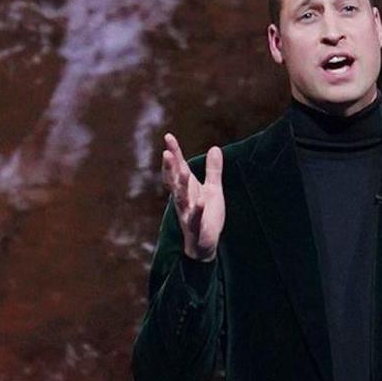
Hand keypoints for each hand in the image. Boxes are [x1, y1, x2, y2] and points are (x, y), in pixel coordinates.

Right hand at [158, 126, 225, 260]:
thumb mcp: (213, 189)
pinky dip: (197, 211)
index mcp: (186, 189)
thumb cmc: (207, 215)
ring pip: (182, 199)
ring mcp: (188, 214)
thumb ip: (213, 170)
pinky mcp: (196, 228)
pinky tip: (201, 202)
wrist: (205, 244)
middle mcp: (183, 200)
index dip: (173, 154)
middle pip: (175, 182)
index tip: (168, 137)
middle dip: (171, 168)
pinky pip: (195, 219)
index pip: (178, 168)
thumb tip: (215, 147)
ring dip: (182, 187)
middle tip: (167, 152)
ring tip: (184, 172)